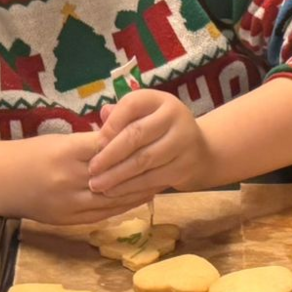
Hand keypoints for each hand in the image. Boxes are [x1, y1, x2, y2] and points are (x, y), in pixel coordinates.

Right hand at [13, 130, 149, 225]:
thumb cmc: (29, 154)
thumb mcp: (58, 140)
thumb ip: (89, 141)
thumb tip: (121, 137)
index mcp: (66, 153)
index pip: (108, 148)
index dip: (132, 146)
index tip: (153, 141)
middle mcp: (69, 179)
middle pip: (115, 177)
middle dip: (143, 172)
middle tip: (166, 164)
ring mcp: (69, 203)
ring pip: (113, 198)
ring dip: (139, 191)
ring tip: (160, 182)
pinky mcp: (67, 219)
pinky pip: (102, 214)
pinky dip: (123, 206)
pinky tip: (139, 199)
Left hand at [86, 90, 212, 201]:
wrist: (200, 152)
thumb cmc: (161, 132)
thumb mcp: (145, 116)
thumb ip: (123, 115)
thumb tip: (103, 114)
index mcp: (161, 100)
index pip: (132, 105)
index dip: (111, 124)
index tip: (95, 144)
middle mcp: (175, 116)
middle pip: (137, 134)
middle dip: (110, 154)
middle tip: (92, 169)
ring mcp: (183, 141)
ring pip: (144, 160)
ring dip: (117, 175)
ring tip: (98, 185)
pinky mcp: (184, 166)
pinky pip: (152, 179)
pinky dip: (131, 187)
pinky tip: (115, 192)